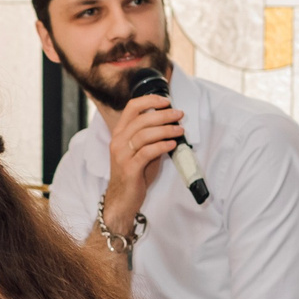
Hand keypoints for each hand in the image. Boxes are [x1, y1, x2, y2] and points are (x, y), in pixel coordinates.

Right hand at [101, 91, 186, 233]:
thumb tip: (171, 123)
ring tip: (180, 130)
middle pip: (141, 119)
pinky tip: (173, 144)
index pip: (132, 107)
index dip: (150, 100)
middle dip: (163, 115)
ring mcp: (122, 155)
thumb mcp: (141, 150)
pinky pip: (147, 152)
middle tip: (179, 115)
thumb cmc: (134, 173)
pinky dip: (162, 146)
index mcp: (120, 133)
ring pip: (144, 134)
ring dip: (165, 130)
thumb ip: (151, 137)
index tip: (167, 101)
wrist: (122, 198)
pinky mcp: (129, 168)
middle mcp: (118, 141)